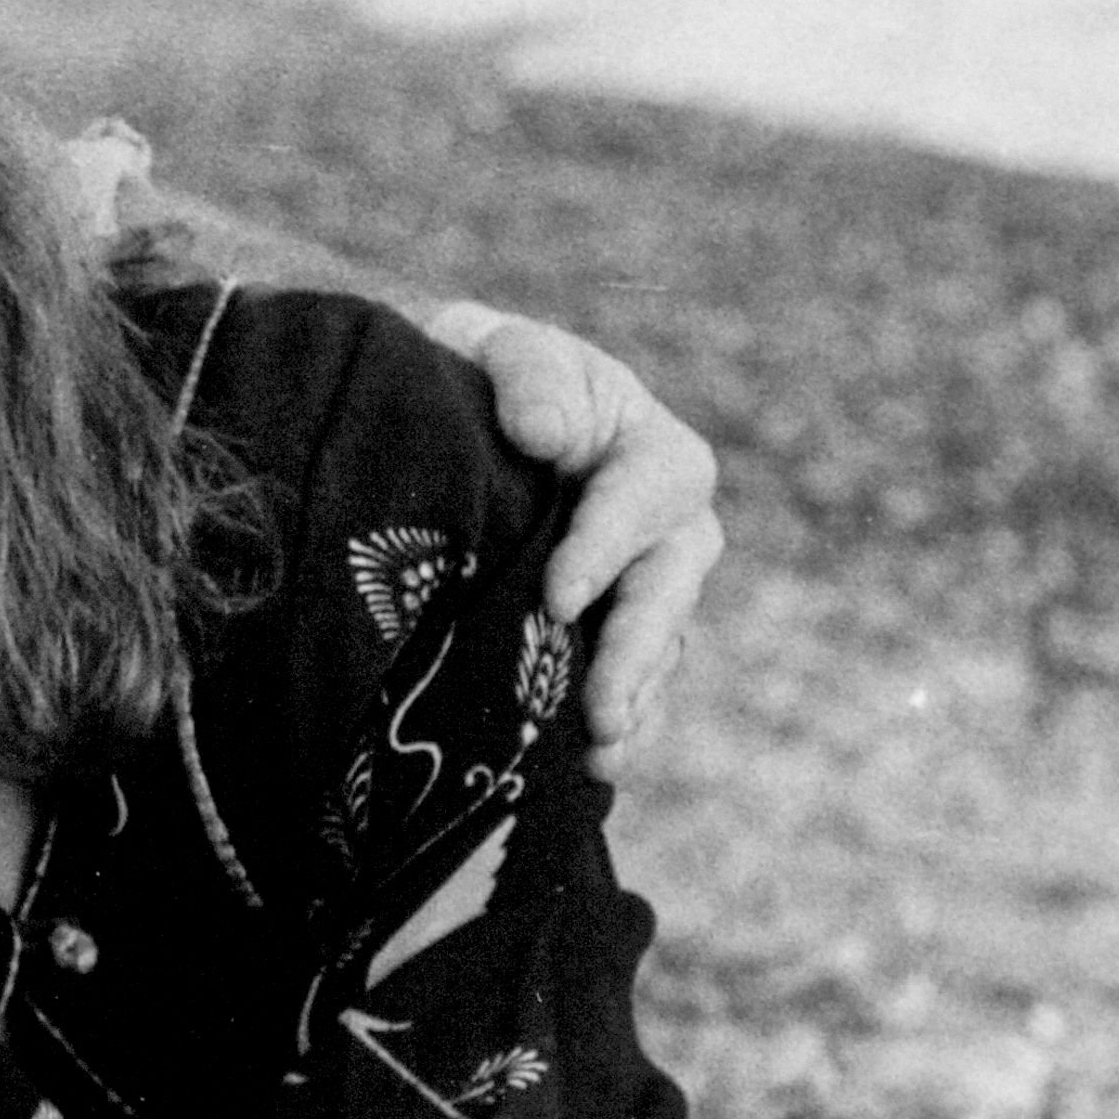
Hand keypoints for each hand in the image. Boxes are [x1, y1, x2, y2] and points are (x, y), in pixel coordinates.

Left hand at [419, 300, 721, 769]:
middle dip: (636, 650)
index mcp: (646, 448)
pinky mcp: (614, 637)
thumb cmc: (473, 375)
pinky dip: (620, 728)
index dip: (607, 546)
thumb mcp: (490, 345)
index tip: (557, 596)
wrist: (448, 427)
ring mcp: (644, 589)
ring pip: (659, 648)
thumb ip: (525, 374)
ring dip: (632, 701)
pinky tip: (591, 773)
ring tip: (599, 755)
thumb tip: (547, 435)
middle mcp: (665, 525)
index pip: (647, 495)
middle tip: (598, 708)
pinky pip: (636, 686)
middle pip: (670, 586)